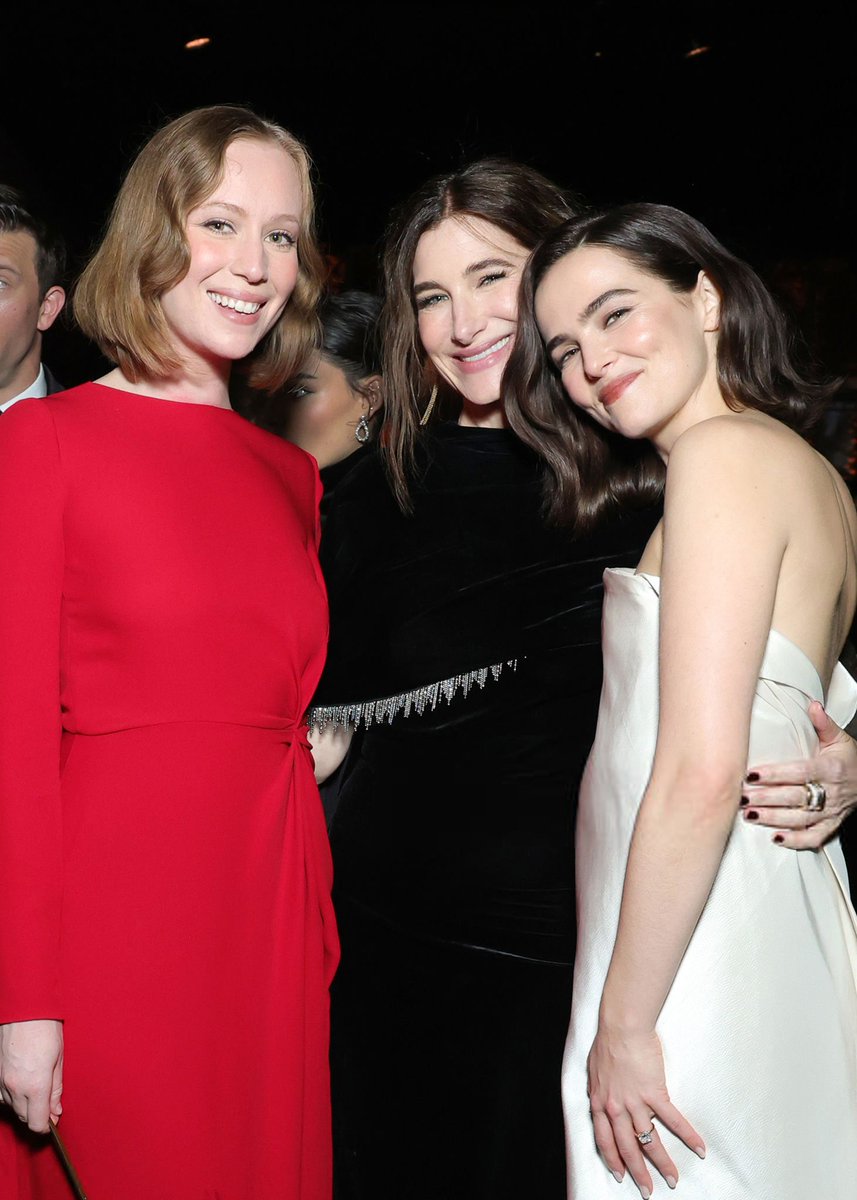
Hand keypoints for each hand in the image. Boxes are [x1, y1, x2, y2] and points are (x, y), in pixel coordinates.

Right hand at [0, 1019, 63, 1132]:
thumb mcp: (59, 1059)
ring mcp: (1, 1081)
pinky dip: (11, 1096)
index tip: (53, 1122)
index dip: (46, 1125)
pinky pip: (2, 1096)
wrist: (24, 1010)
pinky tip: (21, 1085)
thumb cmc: (45, 1029)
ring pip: (12, 1107)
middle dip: (37, 1114)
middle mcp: (15, 1087)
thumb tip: (56, 1110)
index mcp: (35, 1085)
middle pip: (24, 1117)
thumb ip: (56, 1088)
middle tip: (49, 1104)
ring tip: (36, 1090)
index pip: (36, 1122)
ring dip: (24, 1105)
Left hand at [587, 1022, 703, 1195]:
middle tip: (648, 1191)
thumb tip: (602, 1099)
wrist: (621, 1026)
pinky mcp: (655, 1093)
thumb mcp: (595, 1070)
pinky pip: (673, 1120)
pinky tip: (698, 1148)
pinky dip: (687, 1136)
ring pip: (649, 1141)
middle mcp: (616, 1108)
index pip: (604, 1140)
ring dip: (663, 1163)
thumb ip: (600, 1089)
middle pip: (627, 1148)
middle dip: (638, 1173)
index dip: (613, 1160)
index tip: (620, 1174)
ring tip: (672, 1179)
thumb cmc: (607, 1041)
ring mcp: (636, 1103)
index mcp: (600, 1102)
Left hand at [742, 702, 856, 847]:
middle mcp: (831, 792)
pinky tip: (776, 839)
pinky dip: (796, 841)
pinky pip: (815, 838)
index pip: (798, 772)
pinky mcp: (831, 825)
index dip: (774, 774)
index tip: (751, 775)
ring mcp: (831, 811)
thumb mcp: (840, 739)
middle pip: (794, 797)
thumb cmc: (849, 760)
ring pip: (800, 819)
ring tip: (750, 815)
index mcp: (830, 768)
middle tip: (742, 798)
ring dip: (774, 818)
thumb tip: (813, 706)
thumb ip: (824, 724)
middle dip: (766, 798)